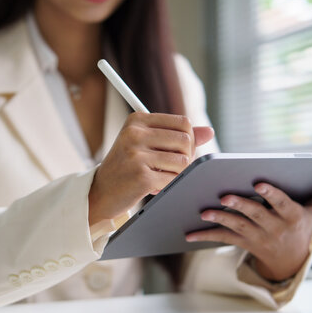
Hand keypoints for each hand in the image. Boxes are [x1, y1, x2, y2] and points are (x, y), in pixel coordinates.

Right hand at [89, 112, 214, 224]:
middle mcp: (134, 134)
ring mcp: (136, 155)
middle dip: (186, 157)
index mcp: (137, 120)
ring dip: (178, 173)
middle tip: (172, 167)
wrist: (101, 192)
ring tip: (162, 176)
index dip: (189, 139)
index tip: (177, 151)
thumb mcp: (148, 143)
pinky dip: (168, 185)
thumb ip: (178, 136)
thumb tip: (210, 131)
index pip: (183, 123)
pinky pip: (174, 179)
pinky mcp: (141, 177)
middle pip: (186, 141)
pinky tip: (154, 186)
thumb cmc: (128, 165)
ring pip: (183, 162)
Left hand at [185, 177, 311, 281]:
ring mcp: (256, 237)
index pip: (281, 203)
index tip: (260, 182)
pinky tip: (188, 232)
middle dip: (240, 205)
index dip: (271, 194)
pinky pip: (222, 239)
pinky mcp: (241, 242)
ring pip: (236, 226)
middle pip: (255, 215)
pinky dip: (204, 236)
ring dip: (219, 220)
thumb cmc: (303, 226)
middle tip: (225, 195)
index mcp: (291, 216)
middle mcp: (273, 228)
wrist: (288, 259)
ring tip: (204, 212)